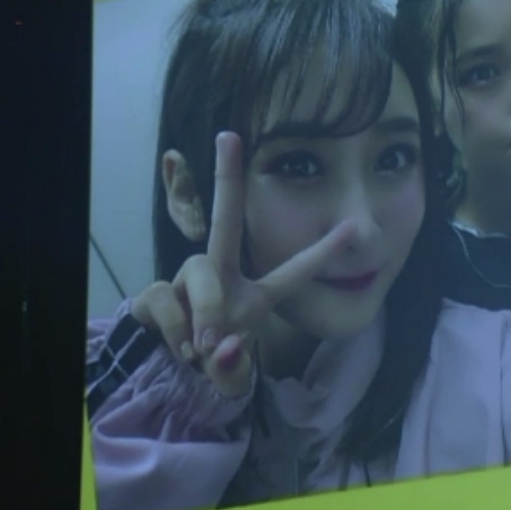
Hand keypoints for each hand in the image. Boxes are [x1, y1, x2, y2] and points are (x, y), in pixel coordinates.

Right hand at [132, 132, 353, 396]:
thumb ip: (232, 369)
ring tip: (204, 344)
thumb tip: (221, 347)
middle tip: (228, 136)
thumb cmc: (212, 360)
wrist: (168, 371)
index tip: (353, 227)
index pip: (294, 273)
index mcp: (257, 294)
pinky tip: (182, 347)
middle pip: (226, 221)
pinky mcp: (157, 292)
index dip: (323, 252)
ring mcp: (189, 280)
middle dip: (228, 177)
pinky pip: (167, 300)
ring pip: (201, 270)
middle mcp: (223, 275)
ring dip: (206, 308)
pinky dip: (176, 329)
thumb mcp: (230, 373)